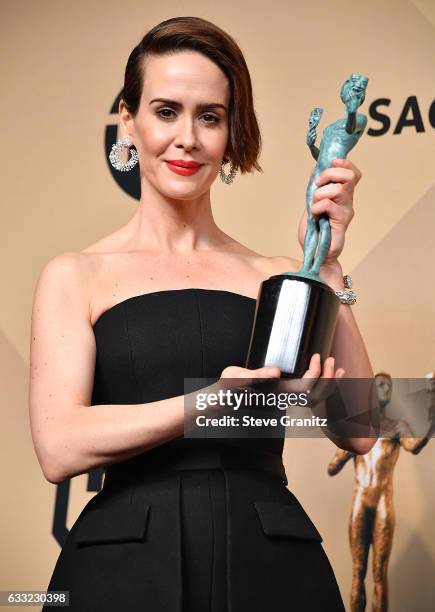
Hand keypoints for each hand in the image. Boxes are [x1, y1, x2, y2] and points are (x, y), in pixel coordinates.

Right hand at [219, 354, 343, 396]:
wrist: (226, 396)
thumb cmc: (230, 387)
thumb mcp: (237, 377)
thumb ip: (256, 375)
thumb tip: (275, 372)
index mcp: (276, 393)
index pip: (305, 388)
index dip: (315, 373)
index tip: (316, 355)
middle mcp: (285, 398)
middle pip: (316, 396)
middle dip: (328, 378)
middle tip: (331, 359)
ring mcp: (286, 397)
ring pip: (316, 398)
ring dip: (330, 383)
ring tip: (337, 367)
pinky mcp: (285, 393)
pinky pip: (311, 394)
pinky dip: (323, 385)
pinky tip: (327, 373)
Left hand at [298, 158, 361, 263]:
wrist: (316, 252)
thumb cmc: (315, 231)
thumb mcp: (312, 204)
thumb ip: (317, 189)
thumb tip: (316, 169)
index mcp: (342, 195)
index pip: (353, 173)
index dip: (345, 164)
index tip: (331, 162)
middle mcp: (347, 201)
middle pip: (349, 176)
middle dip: (330, 174)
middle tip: (318, 184)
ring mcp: (346, 211)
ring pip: (338, 189)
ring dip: (320, 193)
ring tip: (314, 205)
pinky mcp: (341, 222)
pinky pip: (328, 204)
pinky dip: (317, 206)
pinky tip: (315, 215)